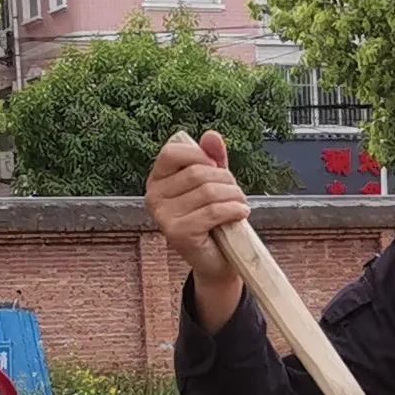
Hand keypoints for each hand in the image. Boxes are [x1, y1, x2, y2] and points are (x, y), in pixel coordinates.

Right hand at [147, 132, 249, 321]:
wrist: (218, 260)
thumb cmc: (214, 218)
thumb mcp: (213, 183)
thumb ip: (212, 158)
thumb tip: (212, 135)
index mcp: (157, 180)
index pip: (171, 152)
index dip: (200, 155)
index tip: (217, 168)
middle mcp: (153, 197)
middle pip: (197, 172)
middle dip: (226, 180)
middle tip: (236, 193)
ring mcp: (163, 217)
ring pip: (208, 191)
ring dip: (234, 196)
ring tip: (240, 204)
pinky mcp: (177, 233)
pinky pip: (212, 211)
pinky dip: (233, 210)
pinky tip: (241, 213)